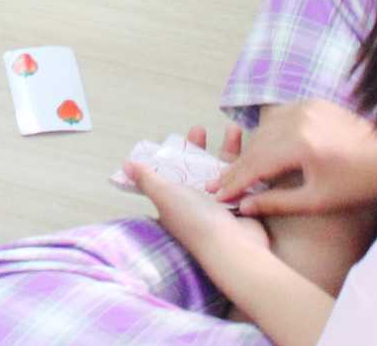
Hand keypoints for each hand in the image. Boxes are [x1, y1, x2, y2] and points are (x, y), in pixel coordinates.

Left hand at [128, 125, 276, 263]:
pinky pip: (242, 180)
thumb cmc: (195, 220)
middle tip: (200, 130)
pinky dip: (245, 165)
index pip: (172, 173)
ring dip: (226, 150)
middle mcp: (197, 204)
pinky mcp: (242, 205)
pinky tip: (250, 151)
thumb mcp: (166, 196)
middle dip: (199, 148)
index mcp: (175, 202)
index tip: (179, 137)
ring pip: (222, 172)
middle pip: (197, 169)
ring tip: (233, 129)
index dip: (174, 155)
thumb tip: (126, 165)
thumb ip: (147, 179)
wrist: (232, 247)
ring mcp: (221, 205)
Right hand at [215, 100, 376, 217]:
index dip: (233, 181)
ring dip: (249, 150)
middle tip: (217, 185)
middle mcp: (298, 118)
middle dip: (236, 167)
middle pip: (254, 144)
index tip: (215, 195)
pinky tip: (261, 150)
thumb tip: (243, 206)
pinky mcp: (312, 102)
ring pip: (263, 128)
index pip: (254, 163)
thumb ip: (277, 202)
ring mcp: (305, 106)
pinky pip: (277, 116)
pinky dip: (266, 133)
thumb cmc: (359, 182)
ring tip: (237, 172)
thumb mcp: (318, 200)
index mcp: (300, 144)